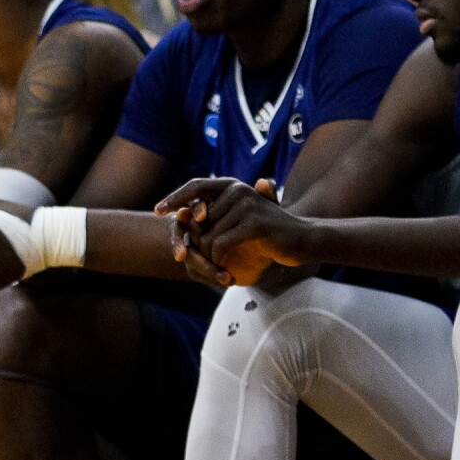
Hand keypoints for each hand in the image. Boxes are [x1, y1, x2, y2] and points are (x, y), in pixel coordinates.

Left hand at [155, 178, 309, 287]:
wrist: (302, 241)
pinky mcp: (253, 223)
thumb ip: (216, 217)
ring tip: (223, 270)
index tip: (157, 211)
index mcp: (232, 185)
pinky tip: (229, 274)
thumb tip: (182, 216)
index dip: (174, 197)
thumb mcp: (240, 221)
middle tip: (211, 265)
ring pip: (208, 236)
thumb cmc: (268, 234)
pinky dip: (220, 262)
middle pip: (199, 221)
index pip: (195, 186)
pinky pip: (220, 245)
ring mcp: (246, 205)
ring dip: (211, 259)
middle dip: (199, 246)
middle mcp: (237, 189)